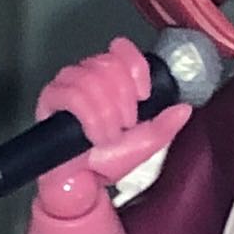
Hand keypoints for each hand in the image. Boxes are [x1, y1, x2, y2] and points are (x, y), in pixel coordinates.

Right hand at [32, 40, 183, 218]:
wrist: (82, 183)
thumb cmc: (105, 161)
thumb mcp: (145, 143)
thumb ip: (164, 125)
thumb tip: (183, 108)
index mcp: (110, 79)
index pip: (121, 51)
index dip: (135, 67)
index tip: (144, 93)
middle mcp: (87, 76)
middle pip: (109, 64)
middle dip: (123, 99)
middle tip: (126, 124)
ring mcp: (67, 85)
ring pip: (91, 79)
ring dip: (107, 113)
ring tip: (108, 135)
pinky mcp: (50, 99)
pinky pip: (73, 95)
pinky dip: (90, 118)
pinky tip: (94, 136)